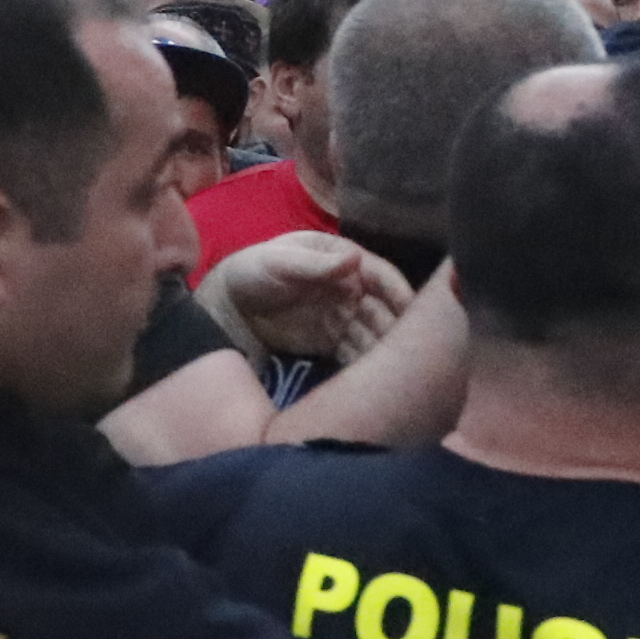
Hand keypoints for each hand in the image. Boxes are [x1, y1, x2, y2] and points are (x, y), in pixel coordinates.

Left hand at [200, 232, 413, 368]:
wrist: (226, 306)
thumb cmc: (252, 271)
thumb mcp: (279, 261)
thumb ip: (315, 264)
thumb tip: (355, 259)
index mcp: (342, 259)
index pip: (380, 276)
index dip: (398, 292)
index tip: (413, 313)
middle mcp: (351, 288)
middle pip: (384, 309)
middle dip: (398, 327)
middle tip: (411, 351)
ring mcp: (344, 317)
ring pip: (375, 334)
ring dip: (385, 350)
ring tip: (396, 370)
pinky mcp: (333, 343)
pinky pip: (356, 354)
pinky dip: (366, 365)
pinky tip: (372, 379)